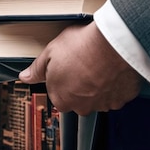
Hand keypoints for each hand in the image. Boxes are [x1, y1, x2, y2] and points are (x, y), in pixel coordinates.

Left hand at [18, 22, 142, 114]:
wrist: (113, 42)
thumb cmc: (81, 47)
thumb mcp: (49, 53)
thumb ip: (36, 69)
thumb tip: (26, 76)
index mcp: (61, 99)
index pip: (57, 96)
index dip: (60, 81)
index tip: (65, 69)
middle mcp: (83, 107)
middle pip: (78, 99)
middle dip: (79, 86)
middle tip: (82, 65)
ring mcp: (105, 103)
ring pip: (99, 97)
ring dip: (98, 86)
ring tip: (97, 66)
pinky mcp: (124, 97)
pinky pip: (118, 93)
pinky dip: (115, 84)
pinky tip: (111, 69)